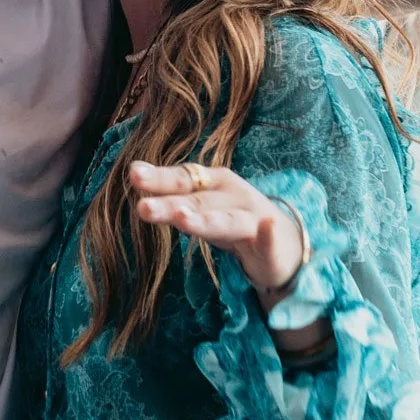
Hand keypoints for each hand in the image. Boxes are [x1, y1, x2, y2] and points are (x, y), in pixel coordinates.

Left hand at [129, 161, 304, 298]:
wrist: (286, 244)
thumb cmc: (235, 220)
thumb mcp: (203, 206)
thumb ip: (173, 193)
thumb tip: (134, 173)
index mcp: (215, 183)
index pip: (183, 178)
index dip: (160, 178)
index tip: (133, 174)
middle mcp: (234, 195)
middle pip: (197, 201)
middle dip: (170, 204)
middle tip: (143, 208)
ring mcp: (255, 218)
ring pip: (227, 221)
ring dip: (206, 219)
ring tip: (183, 219)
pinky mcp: (273, 246)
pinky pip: (270, 240)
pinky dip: (269, 234)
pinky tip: (268, 227)